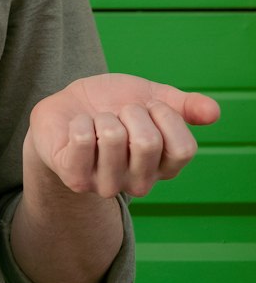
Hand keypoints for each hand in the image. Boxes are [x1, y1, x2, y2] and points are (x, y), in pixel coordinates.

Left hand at [25, 73, 219, 198]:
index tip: (149, 106)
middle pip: (147, 142)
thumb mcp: (151, 97)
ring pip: (112, 137)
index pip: (184, 148)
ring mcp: (107, 185)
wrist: (67, 107)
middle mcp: (140, 183)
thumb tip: (215, 112)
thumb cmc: (112, 104)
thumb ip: (184, 106)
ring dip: (102, 116)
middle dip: (129, 112)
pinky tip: (77, 128)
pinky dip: (78, 121)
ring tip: (96, 122)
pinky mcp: (75, 179)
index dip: (165, 115)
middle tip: (118, 114)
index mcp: (164, 167)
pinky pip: (82, 139)